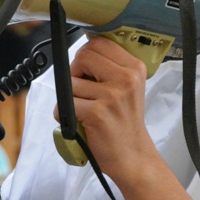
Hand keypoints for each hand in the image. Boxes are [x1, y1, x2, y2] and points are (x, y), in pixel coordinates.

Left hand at [53, 36, 159, 182]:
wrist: (133, 156)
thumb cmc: (124, 121)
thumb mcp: (127, 87)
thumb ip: (109, 67)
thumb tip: (80, 51)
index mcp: (134, 68)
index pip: (98, 43)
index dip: (86, 57)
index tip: (88, 73)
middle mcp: (127, 79)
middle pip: (82, 57)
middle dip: (75, 73)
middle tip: (85, 92)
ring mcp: (112, 96)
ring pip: (70, 82)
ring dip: (70, 98)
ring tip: (87, 110)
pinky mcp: (97, 113)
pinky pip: (64, 105)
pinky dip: (64, 115)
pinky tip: (81, 122)